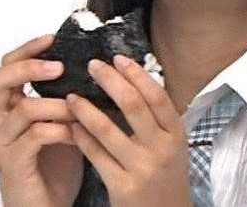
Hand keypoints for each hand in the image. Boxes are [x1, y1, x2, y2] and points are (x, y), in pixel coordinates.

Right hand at [0, 35, 83, 206]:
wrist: (45, 204)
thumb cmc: (55, 160)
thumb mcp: (60, 120)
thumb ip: (65, 95)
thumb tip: (93, 64)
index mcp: (6, 106)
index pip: (7, 66)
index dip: (27, 49)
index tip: (52, 38)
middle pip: (0, 79)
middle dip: (31, 66)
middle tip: (60, 66)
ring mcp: (1, 142)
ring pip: (25, 108)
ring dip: (59, 104)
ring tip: (81, 107)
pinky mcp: (12, 162)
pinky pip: (37, 135)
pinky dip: (62, 128)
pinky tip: (78, 132)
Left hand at [66, 55, 192, 206]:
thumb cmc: (167, 175)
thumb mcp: (172, 144)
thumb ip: (157, 116)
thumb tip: (134, 79)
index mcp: (175, 133)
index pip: (156, 95)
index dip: (136, 74)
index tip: (118, 58)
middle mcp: (161, 148)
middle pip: (132, 105)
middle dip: (110, 80)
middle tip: (92, 65)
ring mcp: (142, 168)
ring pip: (107, 129)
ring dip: (86, 108)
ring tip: (71, 95)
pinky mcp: (122, 187)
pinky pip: (95, 154)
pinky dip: (81, 137)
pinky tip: (71, 125)